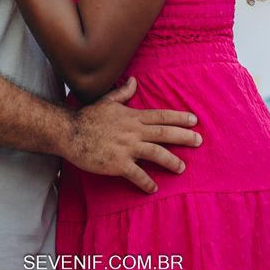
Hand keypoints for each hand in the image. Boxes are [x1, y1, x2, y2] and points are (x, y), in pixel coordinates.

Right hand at [65, 77, 201, 193]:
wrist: (69, 132)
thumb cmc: (88, 116)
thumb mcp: (107, 101)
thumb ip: (123, 92)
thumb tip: (134, 80)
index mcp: (132, 116)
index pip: (161, 115)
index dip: (179, 117)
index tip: (194, 120)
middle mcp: (133, 131)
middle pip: (164, 132)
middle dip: (183, 136)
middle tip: (199, 140)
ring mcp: (126, 147)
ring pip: (155, 153)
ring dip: (171, 160)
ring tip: (182, 168)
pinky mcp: (117, 164)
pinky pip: (137, 174)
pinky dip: (146, 182)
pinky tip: (154, 188)